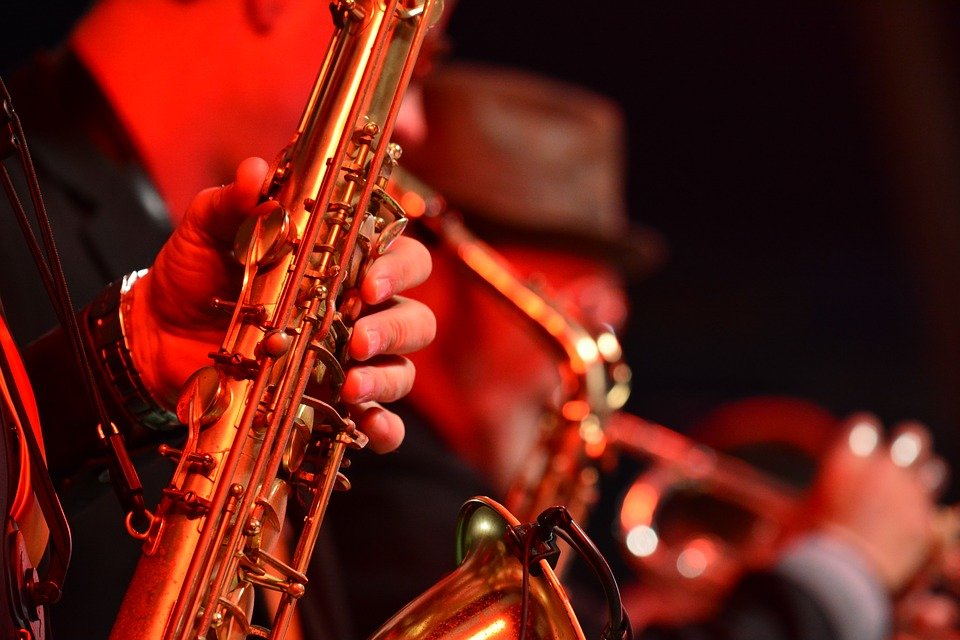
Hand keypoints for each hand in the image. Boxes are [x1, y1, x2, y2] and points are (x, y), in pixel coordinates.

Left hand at [127, 157, 434, 451]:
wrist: (153, 338)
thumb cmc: (192, 276)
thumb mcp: (206, 231)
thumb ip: (232, 202)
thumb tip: (255, 172)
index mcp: (341, 264)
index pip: (399, 255)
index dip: (398, 266)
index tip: (368, 282)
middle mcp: (357, 313)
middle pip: (414, 316)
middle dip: (396, 326)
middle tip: (358, 337)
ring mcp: (348, 362)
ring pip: (403, 368)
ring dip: (388, 376)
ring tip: (352, 385)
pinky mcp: (330, 404)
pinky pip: (381, 422)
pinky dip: (384, 428)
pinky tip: (368, 426)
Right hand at [806, 414, 944, 591]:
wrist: (836, 579)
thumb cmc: (805, 547)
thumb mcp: (797, 516)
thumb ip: (808, 504)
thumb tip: (779, 521)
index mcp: (845, 458)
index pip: (865, 426)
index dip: (863, 436)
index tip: (861, 448)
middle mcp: (881, 468)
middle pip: (913, 437)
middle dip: (908, 448)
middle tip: (898, 465)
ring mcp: (909, 496)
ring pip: (935, 469)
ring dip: (924, 479)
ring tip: (910, 496)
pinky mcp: (926, 526)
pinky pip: (937, 516)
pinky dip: (925, 522)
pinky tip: (912, 534)